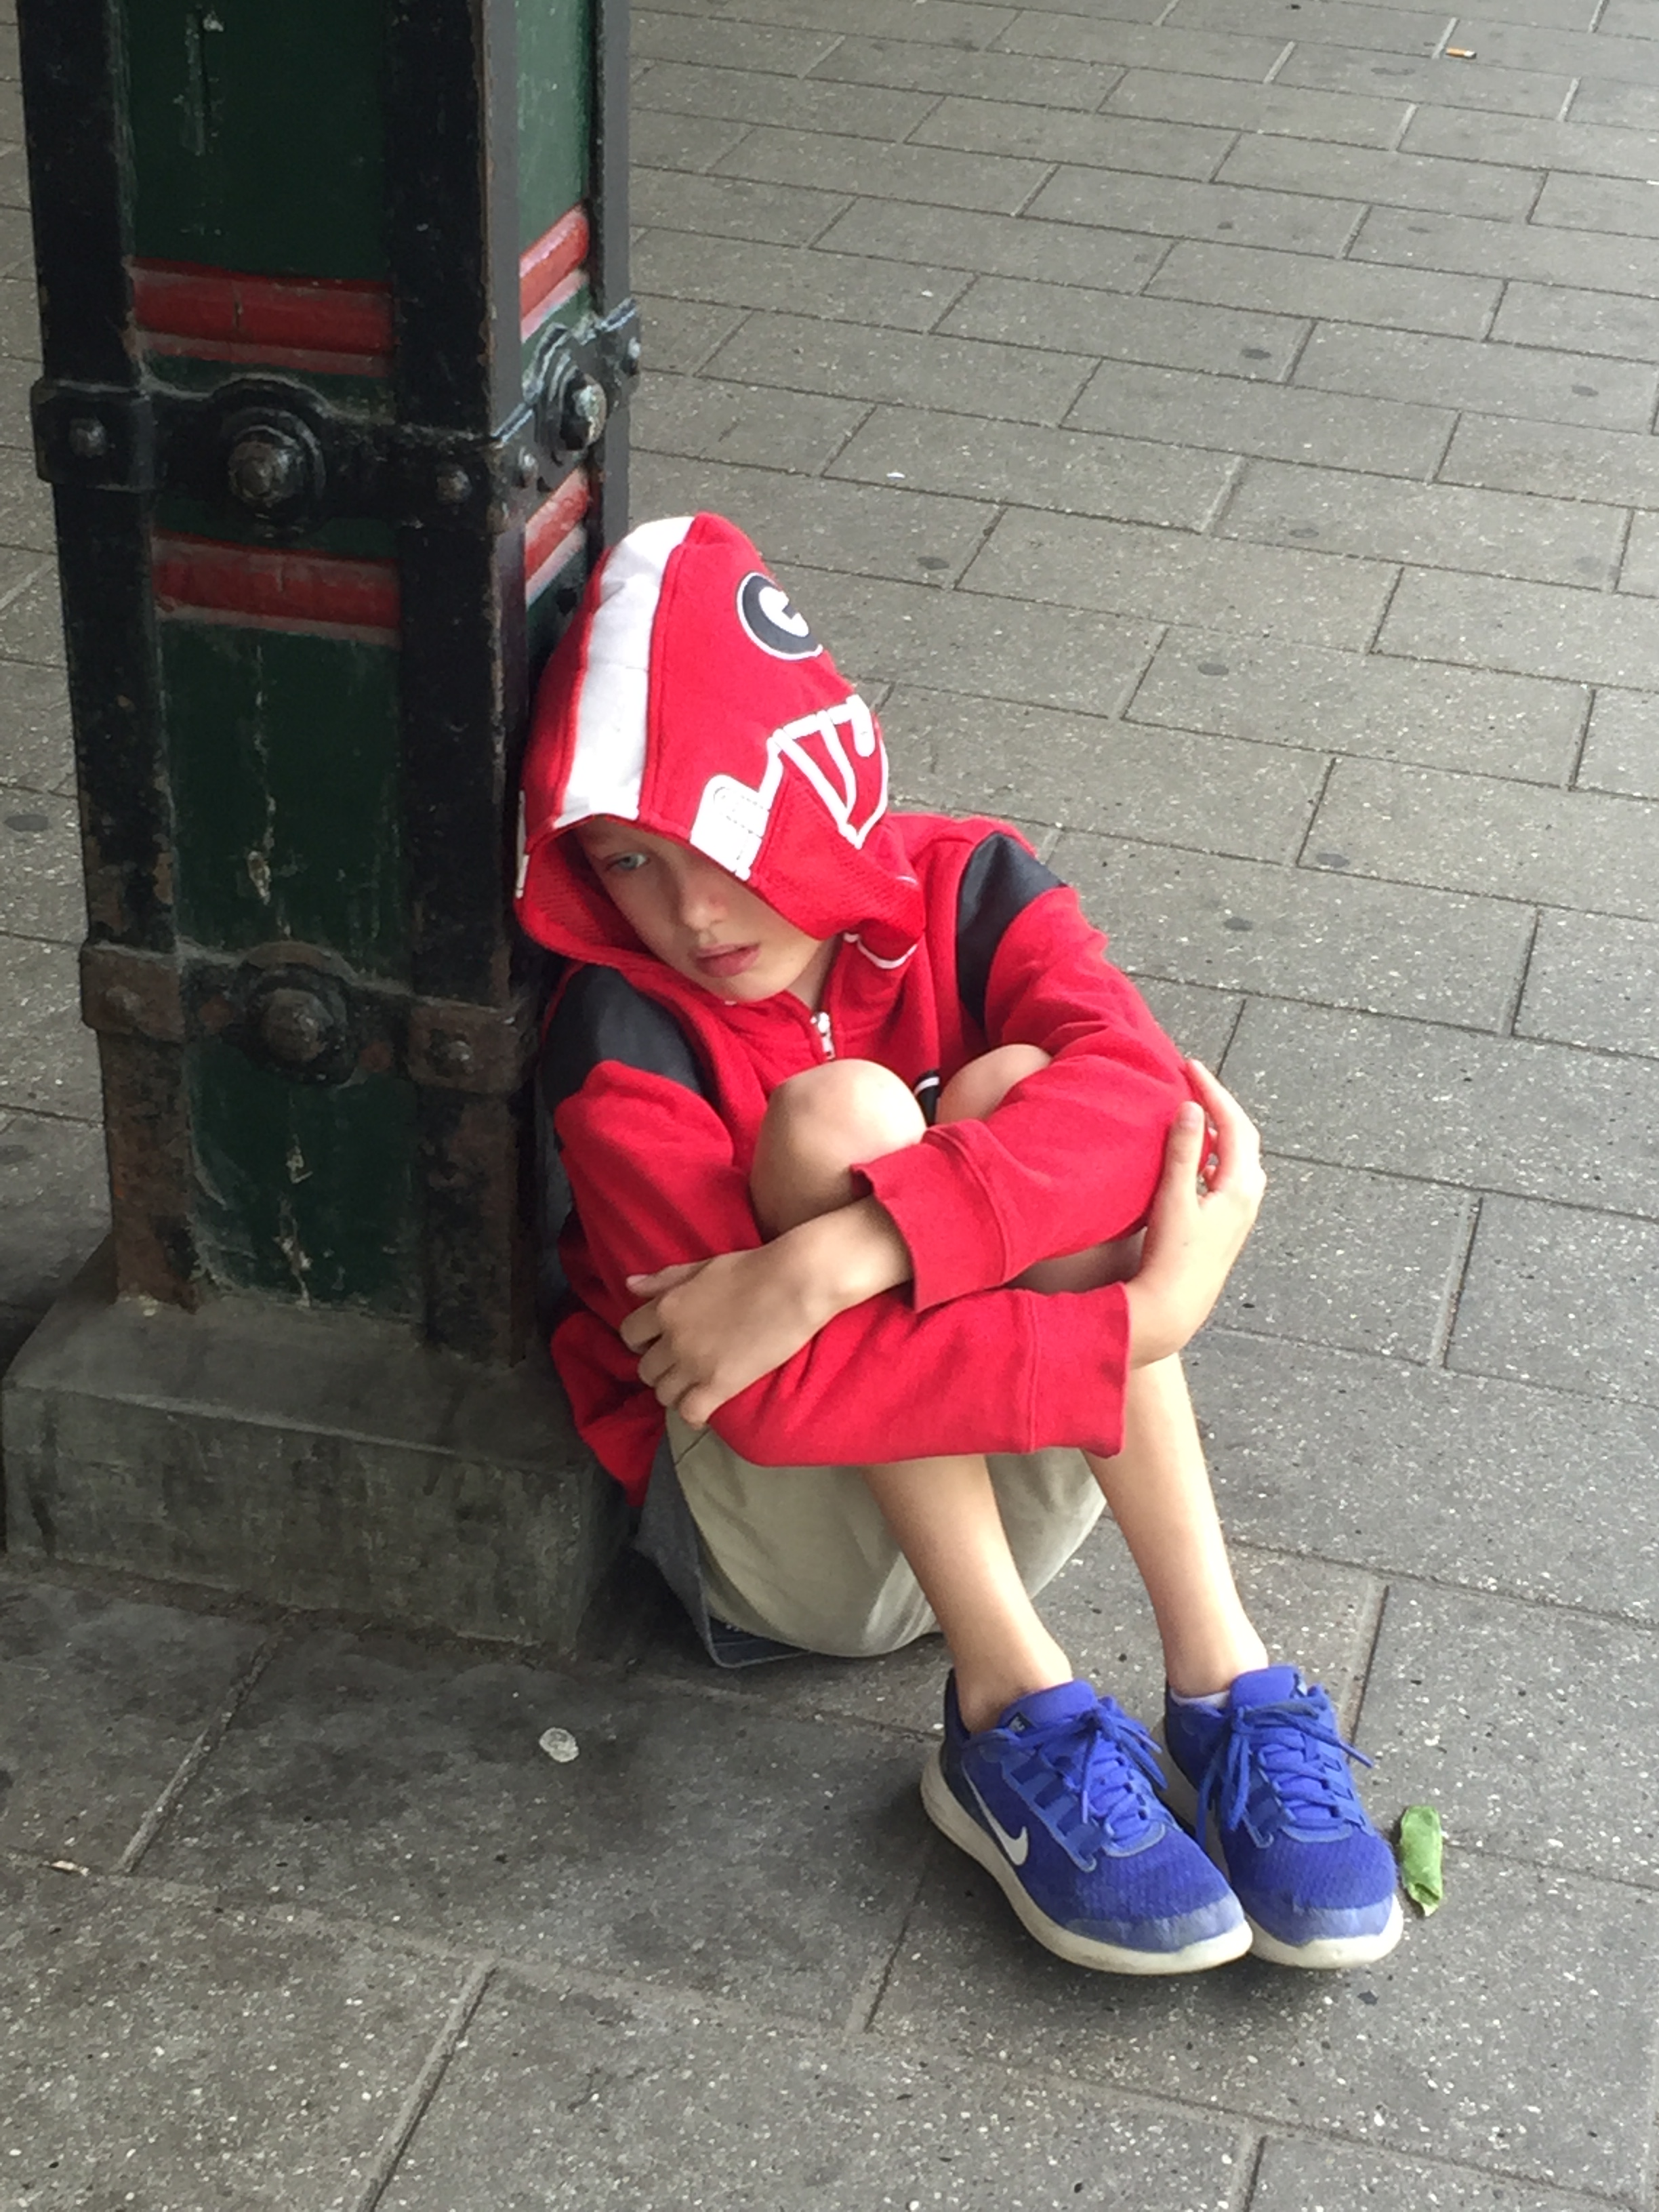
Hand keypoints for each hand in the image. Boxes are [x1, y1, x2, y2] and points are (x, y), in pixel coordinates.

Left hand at [620, 1243, 823, 1426]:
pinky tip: (704, 1410)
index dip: (640, 1342)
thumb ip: (663, 1279)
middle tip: (679, 1368)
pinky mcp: (720, 1385)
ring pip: (663, 1394)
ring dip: (675, 1392)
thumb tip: (629, 1284)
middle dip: (660, 1370)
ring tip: (693, 1388)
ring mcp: (695, 1365)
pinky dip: (693, 1416)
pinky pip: (690, 1413)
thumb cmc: (752, 1268)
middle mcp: (673, 1339)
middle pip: (646, 1370)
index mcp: (665, 1307)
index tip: (656, 1344)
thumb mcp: (700, 1267)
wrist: (794, 1283)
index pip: (629, 1335)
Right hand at [1122, 1060, 1264, 1366]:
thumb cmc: (1174, 1258)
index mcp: (1240, 1187)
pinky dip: (1213, 1152)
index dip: (1213, 1091)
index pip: (1235, 1124)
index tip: (1189, 1067)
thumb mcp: (1175, 1200)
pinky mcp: (1226, 1223)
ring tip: (1193, 1108)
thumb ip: (1183, 1152)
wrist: (1175, 1308)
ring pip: (1237, 1156)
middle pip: (1242, 1136)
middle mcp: (1247, 1197)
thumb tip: (1192, 1107)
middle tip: (1193, 1080)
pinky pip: (1227, 1174)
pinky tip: (1193, 1154)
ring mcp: (1239, 1212)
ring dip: (1219, 1128)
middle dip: (1220, 1104)